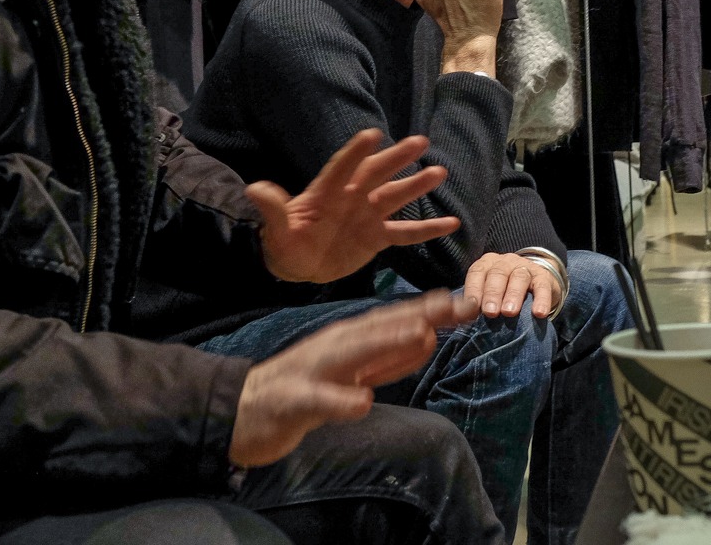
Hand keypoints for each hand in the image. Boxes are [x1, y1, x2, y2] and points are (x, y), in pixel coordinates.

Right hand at [228, 289, 478, 466]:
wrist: (242, 409)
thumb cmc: (301, 388)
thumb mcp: (352, 373)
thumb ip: (387, 358)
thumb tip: (428, 336)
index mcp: (350, 340)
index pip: (396, 321)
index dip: (432, 311)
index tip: (469, 301)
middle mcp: (335, 347)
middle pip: (382, 328)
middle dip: (420, 316)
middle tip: (457, 305)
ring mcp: (314, 371)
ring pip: (354, 355)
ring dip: (387, 344)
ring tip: (422, 334)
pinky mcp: (293, 400)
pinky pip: (319, 401)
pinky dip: (341, 401)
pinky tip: (362, 402)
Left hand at [250, 129, 459, 283]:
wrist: (297, 264)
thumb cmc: (284, 242)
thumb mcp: (275, 230)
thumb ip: (272, 210)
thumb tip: (254, 189)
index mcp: (327, 191)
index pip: (343, 167)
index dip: (356, 152)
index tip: (372, 134)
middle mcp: (352, 197)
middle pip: (377, 174)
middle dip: (397, 158)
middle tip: (420, 141)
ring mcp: (368, 216)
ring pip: (396, 197)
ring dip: (416, 185)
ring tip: (439, 172)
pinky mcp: (377, 237)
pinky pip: (406, 232)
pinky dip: (428, 229)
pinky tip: (451, 223)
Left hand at [462, 251, 560, 318]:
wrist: (536, 281)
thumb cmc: (506, 291)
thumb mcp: (491, 292)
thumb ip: (480, 302)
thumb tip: (468, 318)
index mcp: (488, 264)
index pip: (477, 272)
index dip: (474, 289)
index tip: (472, 307)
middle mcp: (506, 262)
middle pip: (497, 274)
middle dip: (492, 294)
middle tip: (490, 312)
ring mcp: (525, 267)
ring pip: (519, 278)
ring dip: (513, 295)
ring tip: (509, 312)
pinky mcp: (544, 276)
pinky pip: (542, 287)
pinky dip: (541, 300)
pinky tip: (539, 313)